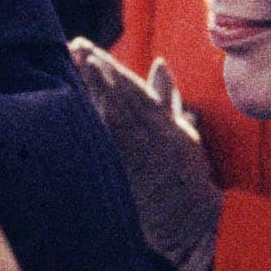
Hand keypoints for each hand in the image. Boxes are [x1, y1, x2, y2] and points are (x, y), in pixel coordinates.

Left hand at [71, 42, 221, 270]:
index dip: (111, 67)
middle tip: (75, 48)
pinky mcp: (137, 175)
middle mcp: (158, 133)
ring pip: (120, 113)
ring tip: (78, 67)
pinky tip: (84, 108)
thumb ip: (167, 100)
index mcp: (167, 123)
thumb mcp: (182, 133)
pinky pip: (118, 144)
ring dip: (99, 88)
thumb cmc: (187, 177)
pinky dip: (103, 123)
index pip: (135, 88)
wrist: (195, 223)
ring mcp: (148, 153)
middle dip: (99, 69)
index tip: (88, 50)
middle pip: (125, 94)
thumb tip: (159, 66)